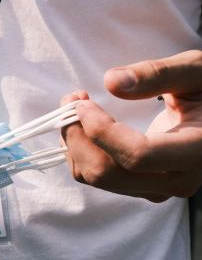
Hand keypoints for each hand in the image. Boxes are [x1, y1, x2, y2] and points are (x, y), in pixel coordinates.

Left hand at [61, 50, 201, 201]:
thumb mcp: (195, 70)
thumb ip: (157, 73)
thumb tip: (112, 82)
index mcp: (198, 150)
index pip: (138, 156)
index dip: (101, 131)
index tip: (82, 103)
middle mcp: (179, 180)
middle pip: (108, 173)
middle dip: (78, 137)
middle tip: (70, 101)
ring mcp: (159, 189)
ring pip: (97, 179)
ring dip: (75, 144)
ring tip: (74, 109)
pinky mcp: (142, 188)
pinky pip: (98, 178)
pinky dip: (81, 152)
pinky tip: (84, 125)